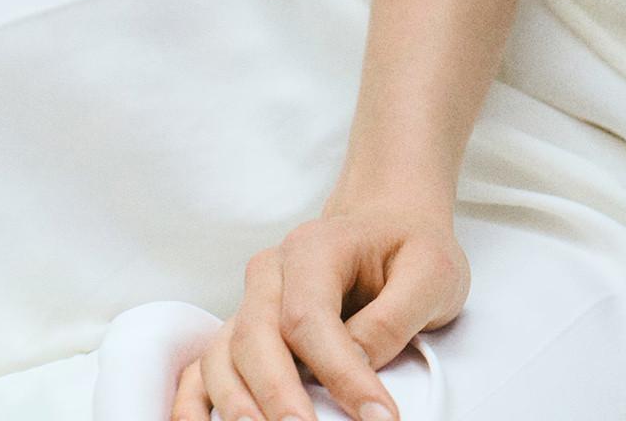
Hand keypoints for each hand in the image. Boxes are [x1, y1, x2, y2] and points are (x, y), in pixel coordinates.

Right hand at [169, 194, 470, 420]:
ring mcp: (251, 301)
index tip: (377, 418)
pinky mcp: (242, 331)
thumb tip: (357, 363)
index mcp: (316, 247)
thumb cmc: (410, 247)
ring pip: (224, 355)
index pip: (311, 316)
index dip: (339, 373)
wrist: (388, 223)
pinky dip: (194, 405)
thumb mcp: (431, 271)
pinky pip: (202, 368)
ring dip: (236, 406)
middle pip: (256, 338)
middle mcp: (271, 272)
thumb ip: (394, 316)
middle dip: (279, 397)